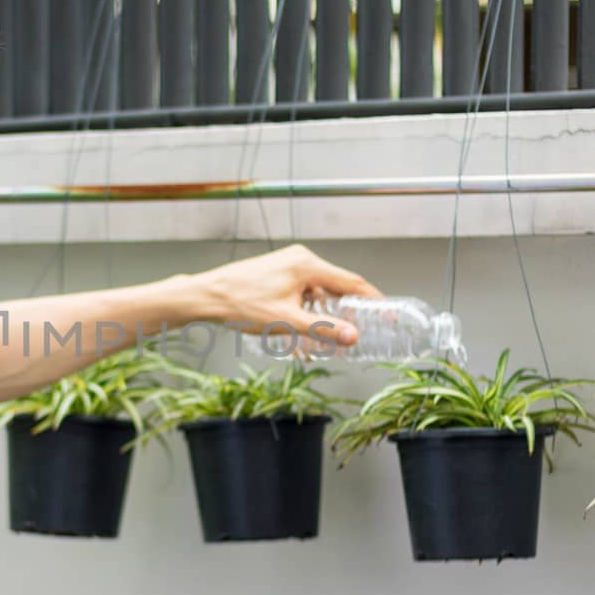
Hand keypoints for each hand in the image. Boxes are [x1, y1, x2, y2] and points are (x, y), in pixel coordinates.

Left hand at [193, 244, 379, 345]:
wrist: (207, 297)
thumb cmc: (242, 305)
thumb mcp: (287, 322)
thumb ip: (324, 329)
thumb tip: (353, 336)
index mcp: (307, 264)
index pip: (351, 281)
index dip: (372, 299)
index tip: (387, 313)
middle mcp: (299, 258)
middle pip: (337, 284)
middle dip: (350, 307)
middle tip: (364, 327)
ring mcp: (287, 263)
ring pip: (319, 287)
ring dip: (328, 309)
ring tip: (334, 332)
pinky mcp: (277, 270)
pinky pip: (304, 287)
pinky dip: (311, 305)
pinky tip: (308, 323)